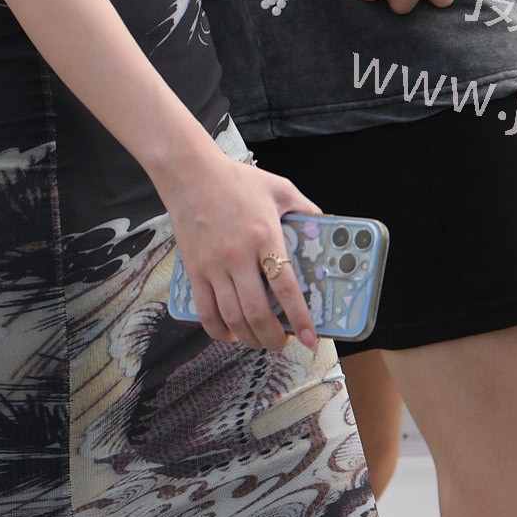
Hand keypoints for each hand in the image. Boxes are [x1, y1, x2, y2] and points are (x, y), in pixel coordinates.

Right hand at [163, 155, 320, 354]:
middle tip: (283, 342)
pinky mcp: (194, 270)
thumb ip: (305, 208)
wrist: (191, 174)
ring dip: (249, 338)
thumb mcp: (279, 188)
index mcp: (265, 237)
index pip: (285, 286)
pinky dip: (219, 330)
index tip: (309, 338)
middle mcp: (238, 256)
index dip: (299, 317)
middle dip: (273, 337)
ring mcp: (213, 266)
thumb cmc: (237, 180)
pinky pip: (205, 311)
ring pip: (232, 317)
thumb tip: (325, 225)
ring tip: (261, 340)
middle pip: (257, 312)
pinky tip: (230, 335)